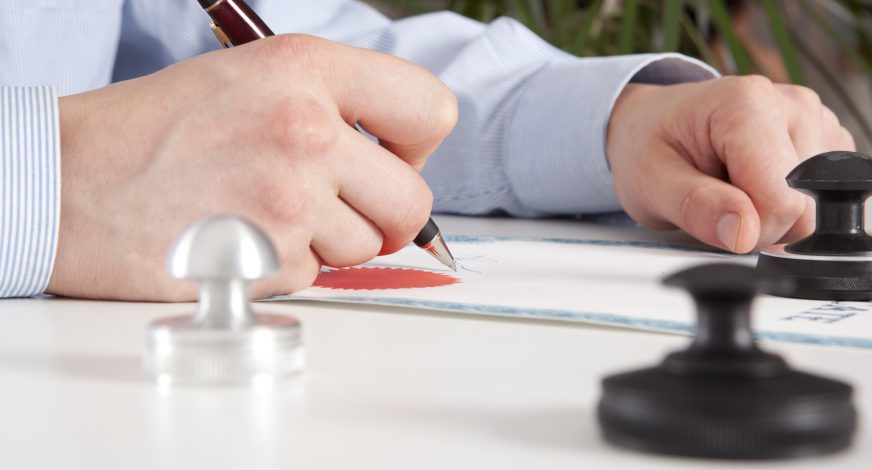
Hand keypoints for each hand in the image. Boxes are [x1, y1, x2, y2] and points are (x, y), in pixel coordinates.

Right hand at [49, 34, 456, 300]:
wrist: (68, 181)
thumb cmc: (157, 130)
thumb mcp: (253, 79)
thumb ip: (335, 109)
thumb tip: (399, 161)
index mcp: (306, 69)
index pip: (430, 108)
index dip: (418, 143)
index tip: (392, 156)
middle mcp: (306, 130)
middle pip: (412, 201)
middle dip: (384, 215)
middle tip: (337, 207)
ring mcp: (288, 200)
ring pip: (366, 247)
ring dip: (327, 242)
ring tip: (260, 213)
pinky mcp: (265, 262)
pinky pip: (316, 277)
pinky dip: (284, 267)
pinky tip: (235, 238)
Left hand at [606, 76, 854, 252]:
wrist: (650, 123)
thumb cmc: (648, 147)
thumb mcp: (651, 184)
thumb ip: (696, 208)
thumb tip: (743, 234)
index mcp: (746, 105)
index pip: (781, 202)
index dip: (748, 229)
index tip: (713, 214)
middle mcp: (790, 104)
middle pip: (804, 209)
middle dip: (760, 223)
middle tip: (717, 200)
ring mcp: (814, 119)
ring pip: (816, 209)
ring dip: (771, 213)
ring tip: (731, 186)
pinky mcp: (826, 138)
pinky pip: (823, 198)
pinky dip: (787, 202)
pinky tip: (754, 182)